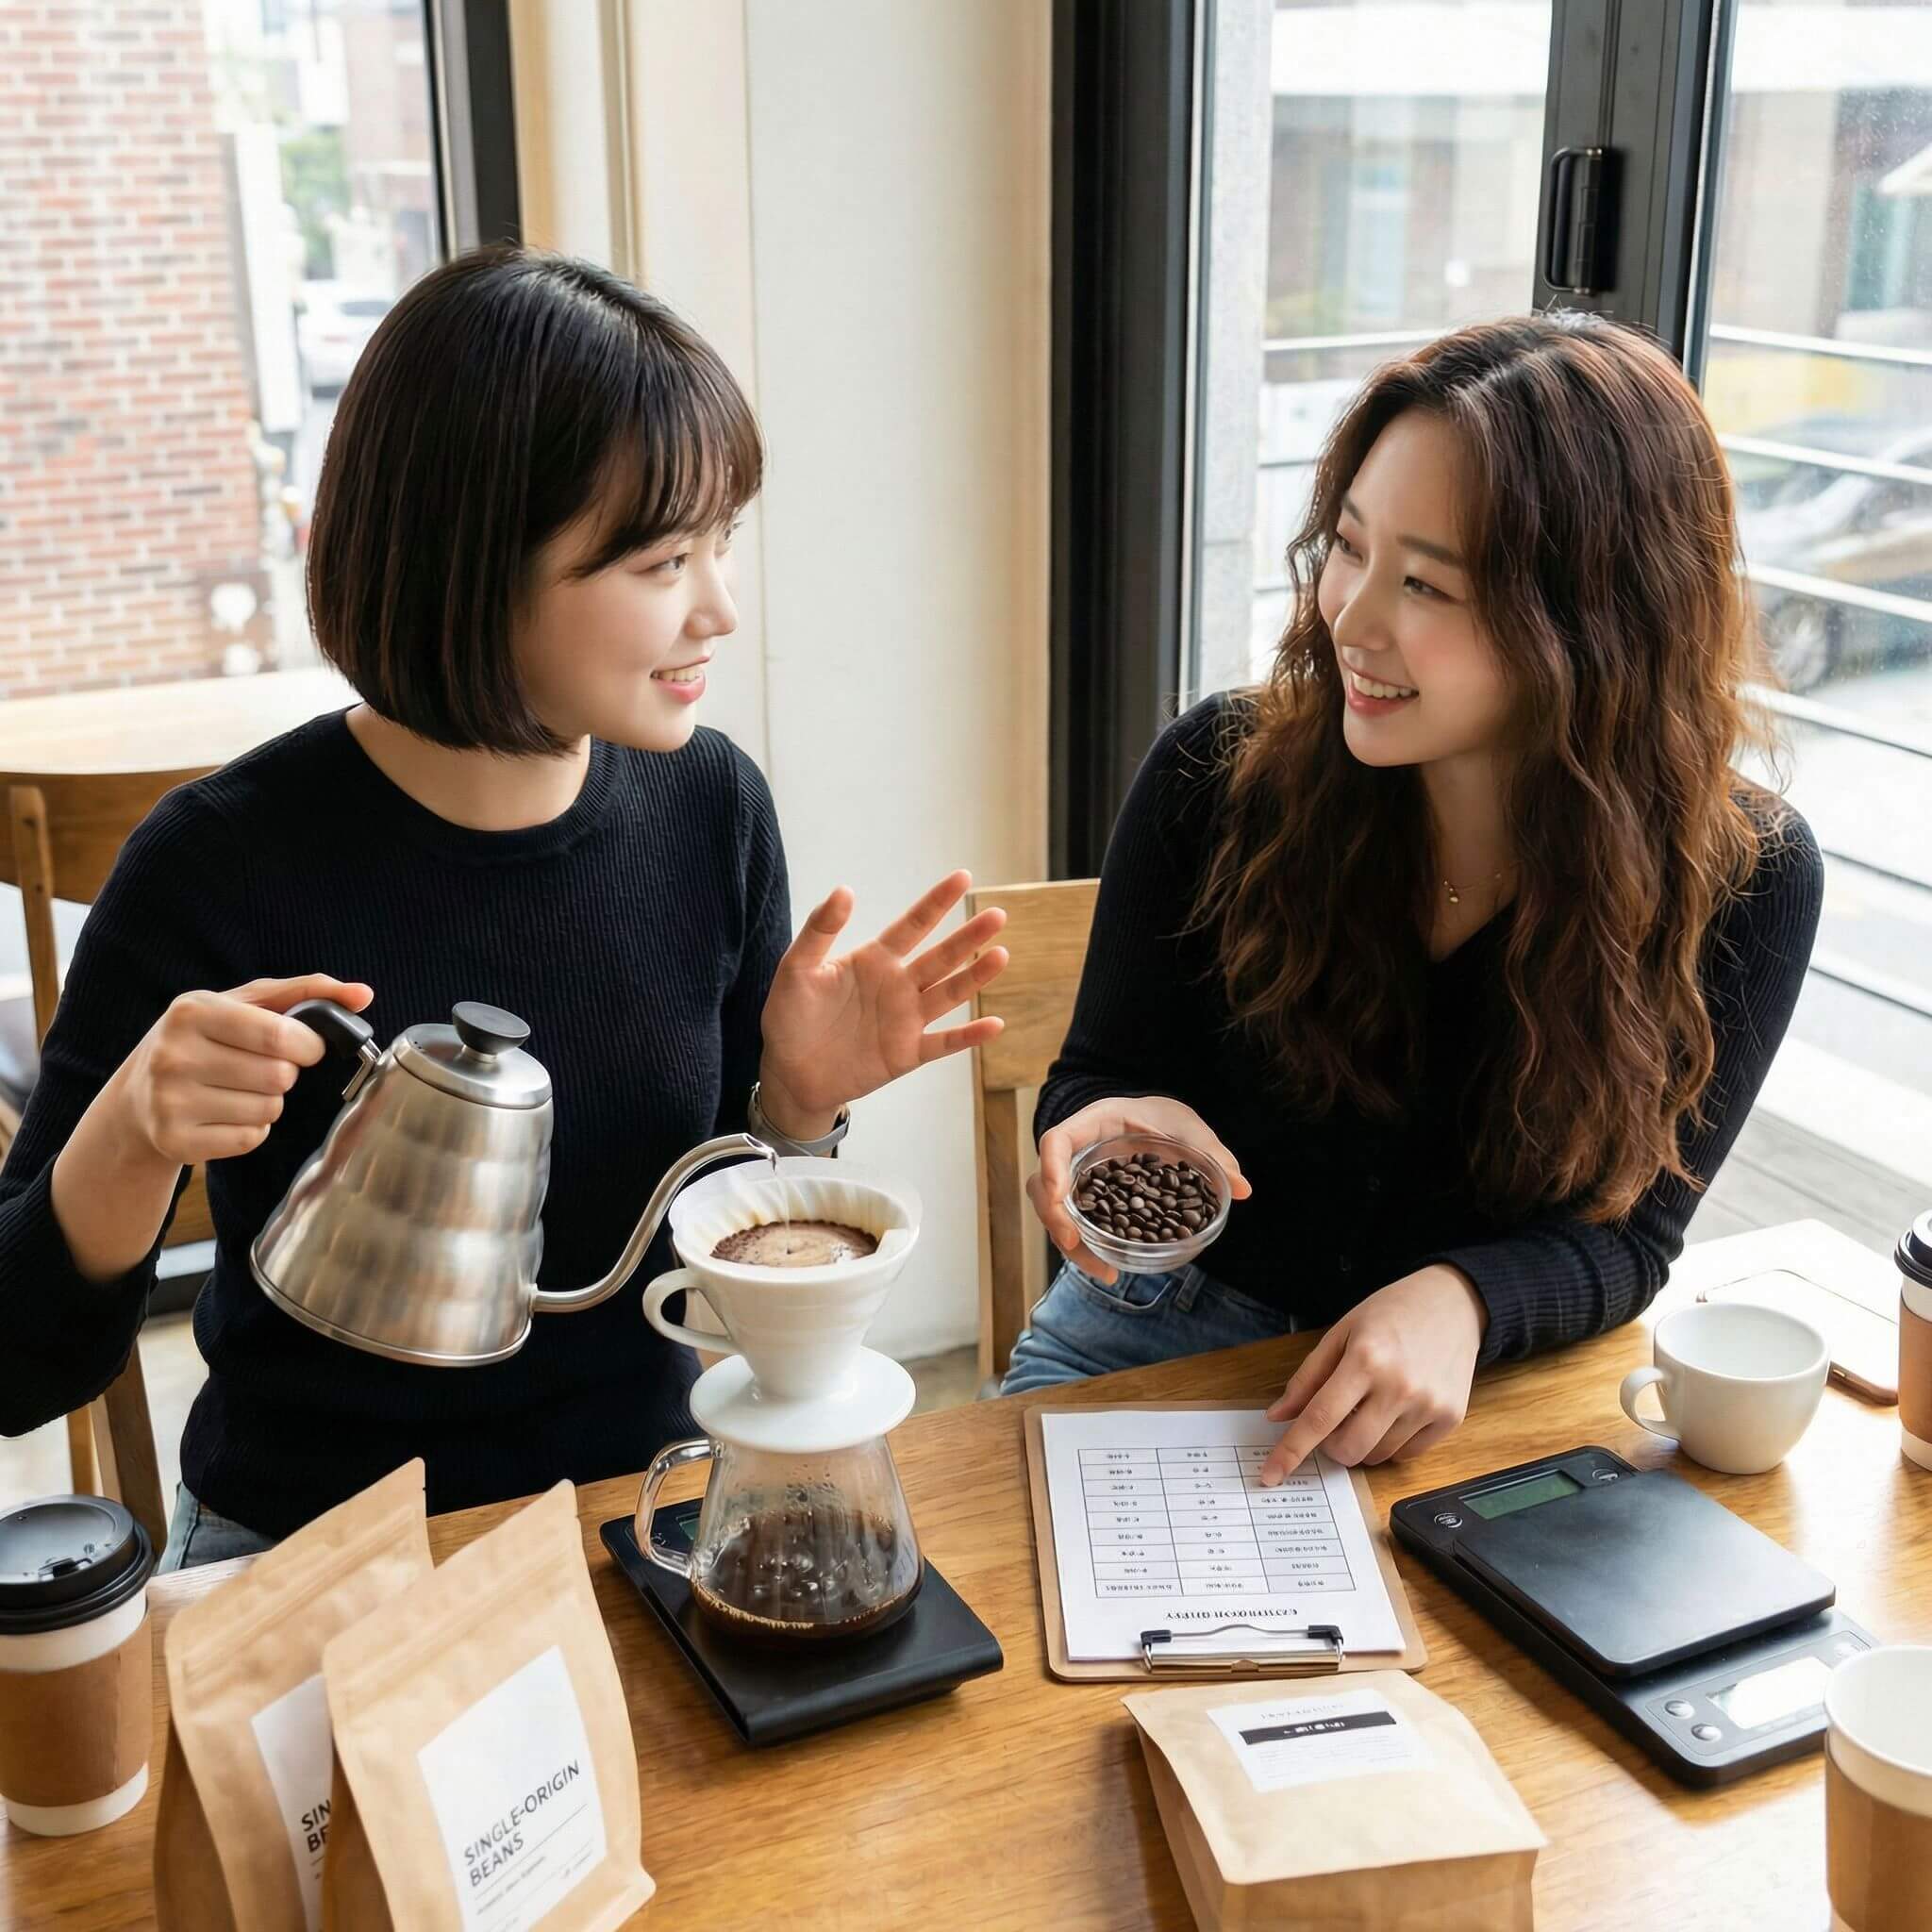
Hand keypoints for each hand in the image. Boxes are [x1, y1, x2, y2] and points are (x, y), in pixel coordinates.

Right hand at [116, 973, 374, 1167]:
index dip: (309, 1046)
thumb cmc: (204, 1040)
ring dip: (269, 1102)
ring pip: (268, 1110)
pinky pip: (251, 1139)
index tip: (307, 1047)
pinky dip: (251, 1130)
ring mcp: (170, 1102)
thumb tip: (363, 993)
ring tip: (238, 1090)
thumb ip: (306, 992)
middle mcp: (174, 1056)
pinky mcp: (175, 1142)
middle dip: (284, 1074)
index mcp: (192, 1011)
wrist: (137, 1097)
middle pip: (279, 1077)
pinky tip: (225, 1115)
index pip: (279, 1035)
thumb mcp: (243, 1004)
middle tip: (261, 1068)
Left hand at [757, 870, 1008, 1131]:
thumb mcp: (797, 969)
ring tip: (1001, 955)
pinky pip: (944, 1043)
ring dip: (975, 976)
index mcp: (874, 961)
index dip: (937, 902)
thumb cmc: (789, 1017)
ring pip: (949, 993)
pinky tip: (995, 1024)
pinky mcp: (907, 1054)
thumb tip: (845, 889)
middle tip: (998, 915)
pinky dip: (969, 1036)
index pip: (913, 925)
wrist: (789, 1073)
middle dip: (969, 936)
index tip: (963, 877)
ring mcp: (906, 1020)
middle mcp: (898, 986)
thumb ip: (820, 930)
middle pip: (941, 956)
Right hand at [1028, 1095, 1251, 1284]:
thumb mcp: (1189, 1128)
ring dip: (1070, 1244)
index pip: (1056, 1140)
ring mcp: (1075, 1178)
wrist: (1153, 1119)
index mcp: (1093, 1123)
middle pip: (1043, 1185)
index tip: (1061, 1196)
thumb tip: (1243, 1188)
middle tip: (1074, 1244)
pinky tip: (1109, 1270)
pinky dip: (1085, 1249)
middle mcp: (1075, 1152)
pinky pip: (1073, 1225)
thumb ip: (1212, 1155)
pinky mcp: (1085, 1201)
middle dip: (1054, 1217)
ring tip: (1103, 1271)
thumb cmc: (1164, 1117)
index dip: (1052, 1168)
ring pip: (1055, 1212)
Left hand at [1259, 1264, 1486, 1483]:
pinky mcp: (1450, 1419)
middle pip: (1348, 1448)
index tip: (1271, 1475)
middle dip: (1330, 1445)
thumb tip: (1279, 1416)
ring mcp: (1429, 1406)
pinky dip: (1391, 1443)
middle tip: (1334, 1420)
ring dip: (1361, 1442)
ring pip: (1377, 1456)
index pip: (1319, 1418)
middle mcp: (1399, 1387)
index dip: (1291, 1451)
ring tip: (1369, 1406)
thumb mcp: (1342, 1331)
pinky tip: (1395, 1412)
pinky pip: (1407, 1455)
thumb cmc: (1393, 1313)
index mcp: (1366, 1359)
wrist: (1453, 1303)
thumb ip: (1308, 1377)